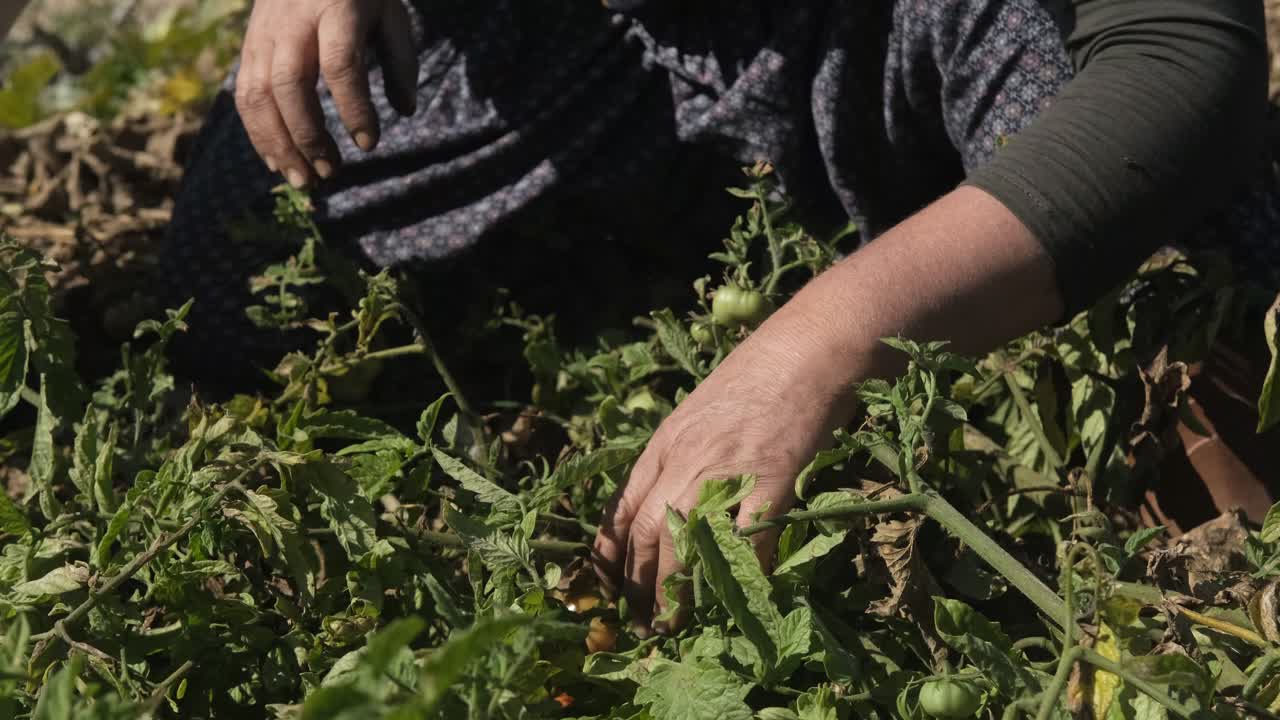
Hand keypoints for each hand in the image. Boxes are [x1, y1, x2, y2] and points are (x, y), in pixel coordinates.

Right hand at [234, 0, 418, 187]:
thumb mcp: (390, 15)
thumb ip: (402, 61)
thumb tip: (405, 111)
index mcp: (335, 8)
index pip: (340, 64)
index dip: (354, 108)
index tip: (369, 144)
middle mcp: (292, 22)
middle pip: (289, 84)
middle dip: (307, 135)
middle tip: (331, 172)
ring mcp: (263, 34)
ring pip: (257, 94)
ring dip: (278, 144)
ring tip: (304, 180)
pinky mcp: (248, 46)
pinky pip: (245, 95)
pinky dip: (259, 133)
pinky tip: (279, 162)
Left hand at [592, 323, 854, 633]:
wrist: (805, 352)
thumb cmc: (754, 376)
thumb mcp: (696, 412)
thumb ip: (677, 454)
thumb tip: (665, 502)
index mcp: (663, 444)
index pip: (622, 509)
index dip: (611, 555)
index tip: (608, 586)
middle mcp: (685, 461)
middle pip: (647, 534)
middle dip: (638, 585)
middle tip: (641, 621)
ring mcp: (726, 473)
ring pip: (685, 545)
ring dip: (676, 592)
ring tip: (675, 624)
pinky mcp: (771, 482)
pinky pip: (749, 540)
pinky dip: (739, 574)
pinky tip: (737, 598)